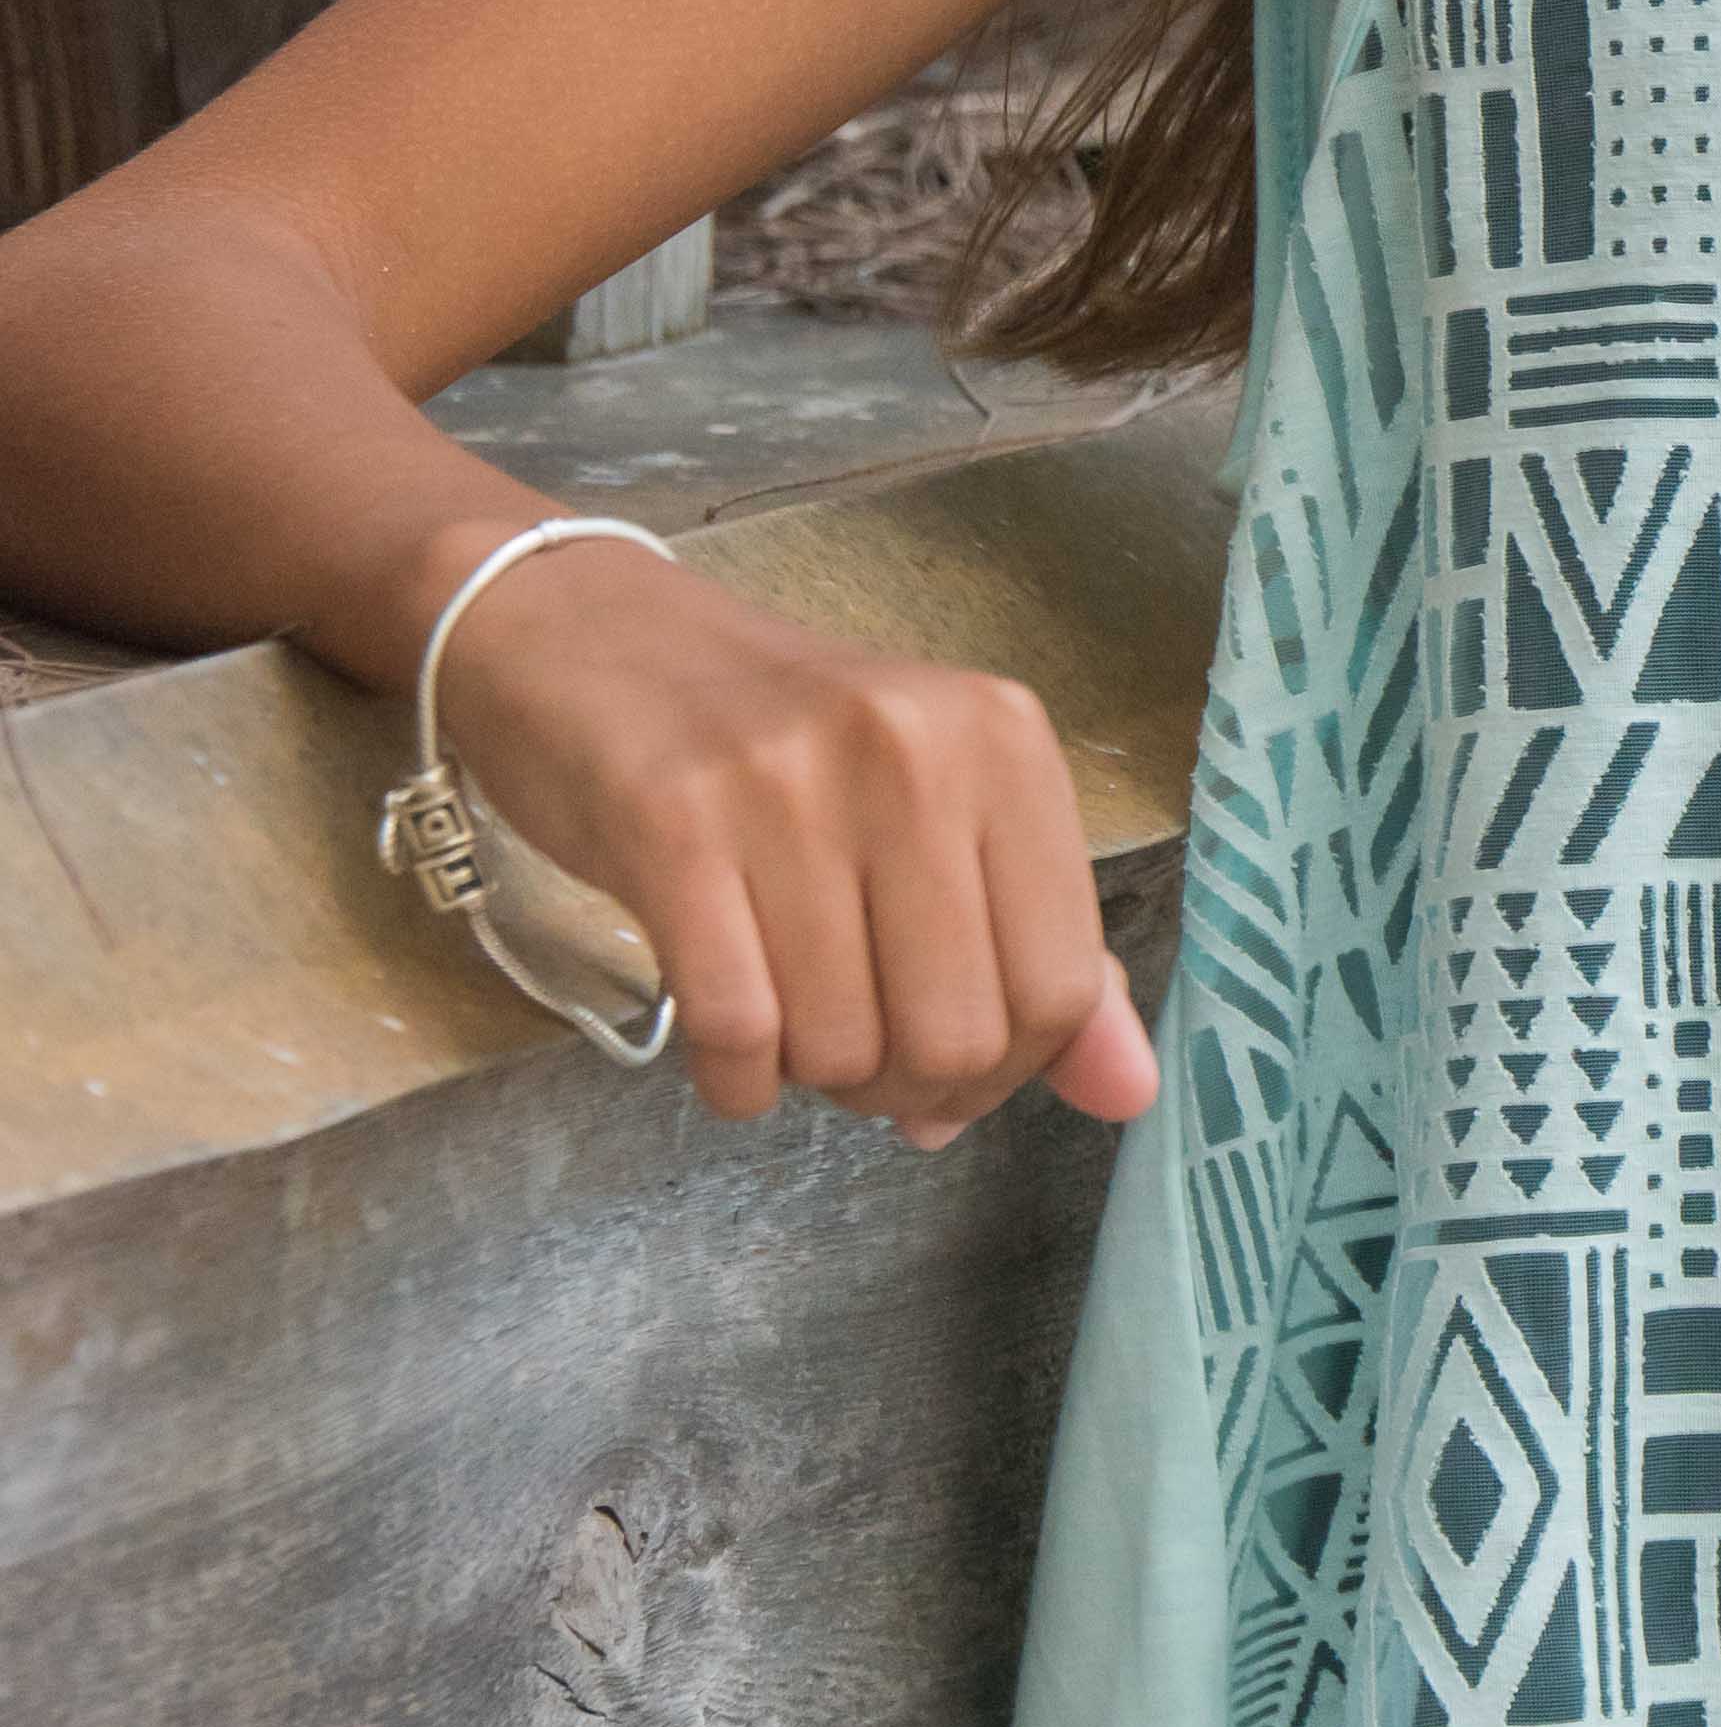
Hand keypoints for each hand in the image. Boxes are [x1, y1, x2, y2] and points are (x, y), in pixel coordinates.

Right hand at [422, 538, 1161, 1149]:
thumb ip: (1038, 950)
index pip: (1063, 985)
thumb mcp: (934, 810)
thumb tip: (1130, 1092)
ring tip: (788, 1019)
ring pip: (843, 1047)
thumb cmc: (772, 738)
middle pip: (959, 1033)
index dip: (1010, 1068)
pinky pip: (737, 1034)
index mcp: (1002, 739)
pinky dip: (737, 1080)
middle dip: (908, 1088)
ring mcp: (791, 785)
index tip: (950, 1063)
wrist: (584, 634)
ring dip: (814, 1078)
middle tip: (857, 1051)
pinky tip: (728, 1046)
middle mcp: (913, 750)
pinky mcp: (673, 827)